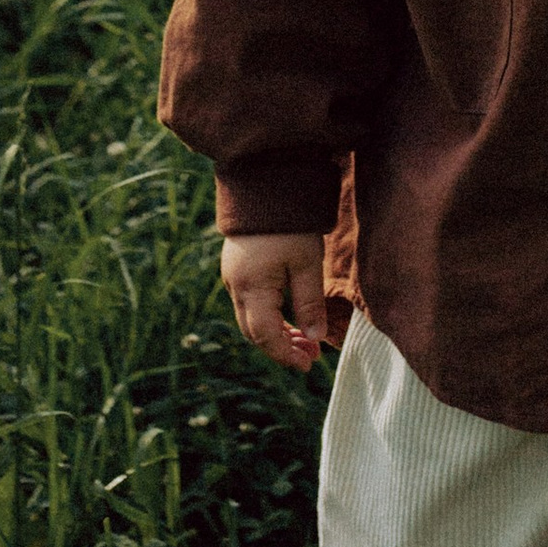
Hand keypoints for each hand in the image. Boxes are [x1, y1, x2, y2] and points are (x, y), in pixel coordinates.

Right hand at [220, 231, 331, 372]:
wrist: (265, 182)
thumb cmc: (290, 223)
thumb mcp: (307, 263)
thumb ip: (309, 302)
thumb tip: (315, 338)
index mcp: (251, 287)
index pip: (266, 336)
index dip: (286, 354)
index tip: (309, 364)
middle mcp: (235, 286)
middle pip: (254, 332)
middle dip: (282, 348)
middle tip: (311, 355)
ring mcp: (232, 276)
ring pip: (251, 319)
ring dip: (276, 333)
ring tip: (306, 339)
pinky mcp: (236, 267)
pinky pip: (249, 303)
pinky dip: (269, 317)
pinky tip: (290, 317)